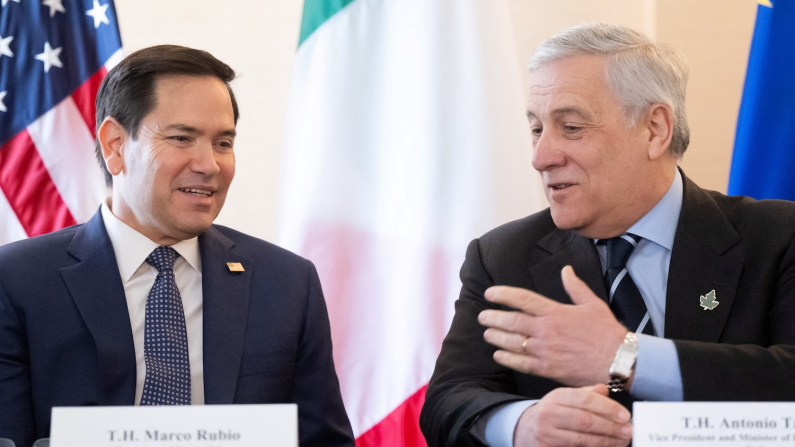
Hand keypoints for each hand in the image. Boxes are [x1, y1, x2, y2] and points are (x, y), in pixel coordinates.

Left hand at [478, 266, 626, 385]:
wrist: (619, 360)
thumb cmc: (606, 332)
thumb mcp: (592, 303)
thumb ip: (575, 286)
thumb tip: (566, 269)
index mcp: (555, 312)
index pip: (522, 299)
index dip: (503, 295)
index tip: (489, 293)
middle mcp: (546, 330)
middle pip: (511, 321)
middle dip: (493, 318)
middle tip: (482, 316)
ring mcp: (546, 351)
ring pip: (512, 342)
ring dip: (496, 337)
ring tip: (487, 333)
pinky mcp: (548, 369)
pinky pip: (521, 363)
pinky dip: (507, 358)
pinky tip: (498, 355)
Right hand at [514, 385, 631, 446]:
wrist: (524, 431)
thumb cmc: (552, 414)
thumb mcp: (565, 399)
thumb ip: (585, 394)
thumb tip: (605, 391)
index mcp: (556, 397)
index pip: (584, 399)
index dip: (607, 408)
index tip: (625, 416)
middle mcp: (548, 414)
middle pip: (584, 421)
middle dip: (610, 427)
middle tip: (629, 431)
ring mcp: (546, 434)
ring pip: (581, 439)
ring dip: (606, 441)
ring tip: (622, 441)